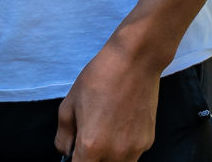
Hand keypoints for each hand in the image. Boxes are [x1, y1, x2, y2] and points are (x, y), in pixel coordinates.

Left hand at [56, 41, 161, 161]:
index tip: (74, 154)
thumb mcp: (69, 104)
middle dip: (91, 160)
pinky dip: (123, 149)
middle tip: (87, 142)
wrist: (136, 60)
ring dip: (107, 158)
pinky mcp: (148, 140)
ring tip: (105, 134)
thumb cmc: (101, 78)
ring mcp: (134, 148)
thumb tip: (66, 152)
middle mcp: (115, 153)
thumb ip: (63, 136)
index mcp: (91, 146)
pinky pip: (131, 155)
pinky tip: (120, 126)